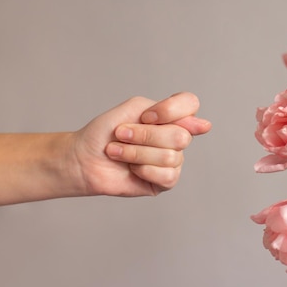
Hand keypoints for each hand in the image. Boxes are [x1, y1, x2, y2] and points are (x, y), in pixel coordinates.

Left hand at [73, 92, 210, 196]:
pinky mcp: (165, 181)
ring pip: (170, 157)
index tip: (146, 116)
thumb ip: (167, 110)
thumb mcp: (134, 109)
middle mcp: (175, 138)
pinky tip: (131, 169)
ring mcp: (173, 160)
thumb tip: (203, 125)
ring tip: (118, 153)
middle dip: (144, 136)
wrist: (82, 158)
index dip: (170, 111)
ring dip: (136, 154)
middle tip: (121, 135)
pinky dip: (143, 170)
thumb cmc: (104, 133)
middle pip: (180, 136)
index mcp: (170, 117)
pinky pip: (167, 175)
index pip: (190, 105)